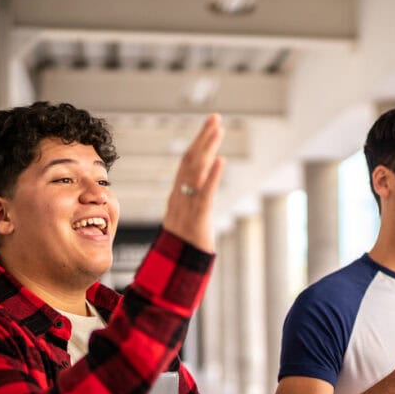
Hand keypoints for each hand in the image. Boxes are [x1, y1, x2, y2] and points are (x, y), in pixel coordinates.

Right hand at [162, 113, 225, 252]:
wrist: (173, 275)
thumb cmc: (182, 251)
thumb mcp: (186, 224)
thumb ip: (191, 207)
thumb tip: (198, 194)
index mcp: (177, 197)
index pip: (187, 165)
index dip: (198, 145)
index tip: (209, 127)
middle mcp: (179, 198)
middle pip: (190, 162)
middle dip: (203, 139)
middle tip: (215, 119)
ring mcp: (186, 208)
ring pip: (196, 173)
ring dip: (207, 149)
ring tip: (218, 129)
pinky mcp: (196, 220)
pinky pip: (204, 195)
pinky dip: (212, 177)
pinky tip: (221, 160)